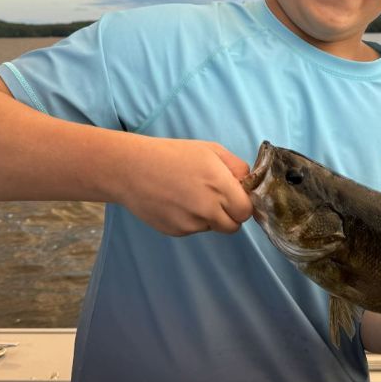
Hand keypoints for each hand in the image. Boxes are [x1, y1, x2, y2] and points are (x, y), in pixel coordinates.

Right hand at [113, 138, 254, 236]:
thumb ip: (237, 168)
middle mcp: (208, 208)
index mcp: (220, 185)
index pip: (246, 211)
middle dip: (230, 214)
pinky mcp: (176, 231)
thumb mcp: (211, 150)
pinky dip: (191, 219)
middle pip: (233, 226)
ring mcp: (191, 223)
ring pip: (213, 227)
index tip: (235, 196)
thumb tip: (249, 184)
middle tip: (216, 198)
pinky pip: (194, 229)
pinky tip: (177, 202)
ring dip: (210, 217)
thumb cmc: (172, 155)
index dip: (243, 204)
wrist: (131, 169)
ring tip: (191, 195)